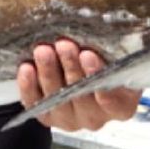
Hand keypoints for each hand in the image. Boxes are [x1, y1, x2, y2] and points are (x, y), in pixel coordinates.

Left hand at [16, 38, 138, 132]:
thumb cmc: (107, 61)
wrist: (83, 69)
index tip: (88, 54)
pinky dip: (30, 87)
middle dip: (71, 68)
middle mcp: (97, 117)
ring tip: (43, 51)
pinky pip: (36, 104)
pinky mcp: (49, 117)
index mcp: (122, 106)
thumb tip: (106, 29)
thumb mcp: (119, 56)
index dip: (98, 76)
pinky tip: (27, 68)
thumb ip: (116, 50)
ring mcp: (71, 119)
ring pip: (57, 100)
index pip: (114, 100)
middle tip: (63, 45)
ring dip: (49, 73)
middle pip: (82, 97)